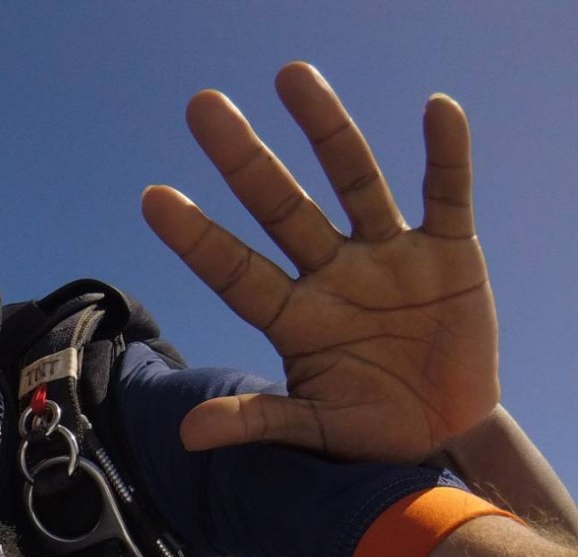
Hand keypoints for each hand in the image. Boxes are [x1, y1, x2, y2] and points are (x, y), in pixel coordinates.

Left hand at [142, 63, 496, 461]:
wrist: (445, 433)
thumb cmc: (368, 431)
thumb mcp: (313, 430)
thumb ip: (258, 421)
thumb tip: (187, 435)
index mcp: (293, 318)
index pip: (233, 270)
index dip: (197, 237)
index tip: (153, 198)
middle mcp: (332, 274)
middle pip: (281, 208)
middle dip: (243, 160)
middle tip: (201, 106)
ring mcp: (388, 258)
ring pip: (352, 180)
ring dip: (325, 129)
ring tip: (290, 75)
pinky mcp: (448, 252)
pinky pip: (446, 193)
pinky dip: (446, 153)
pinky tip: (436, 109)